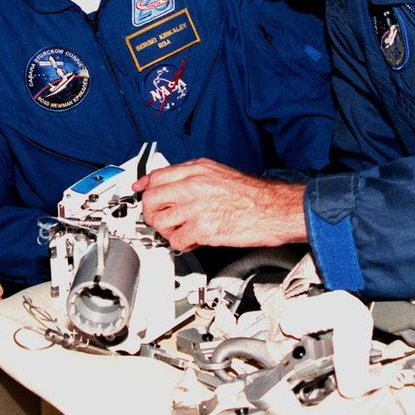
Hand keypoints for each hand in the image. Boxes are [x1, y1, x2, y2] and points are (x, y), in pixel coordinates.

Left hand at [133, 158, 306, 250]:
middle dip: (151, 212)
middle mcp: (193, 186)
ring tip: (179, 231)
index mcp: (196, 170)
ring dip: (166, 230)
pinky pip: (176, 240)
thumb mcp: (219, 173)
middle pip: (151, 199)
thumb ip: (193, 176)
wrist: (274, 209)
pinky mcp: (203, 229)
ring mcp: (196, 208)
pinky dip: (180, 244)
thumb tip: (170, 182)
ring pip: (160, 221)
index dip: (145, 188)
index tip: (141, 194)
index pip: (157, 176)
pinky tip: (191, 241)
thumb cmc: (252, 194)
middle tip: (160, 219)